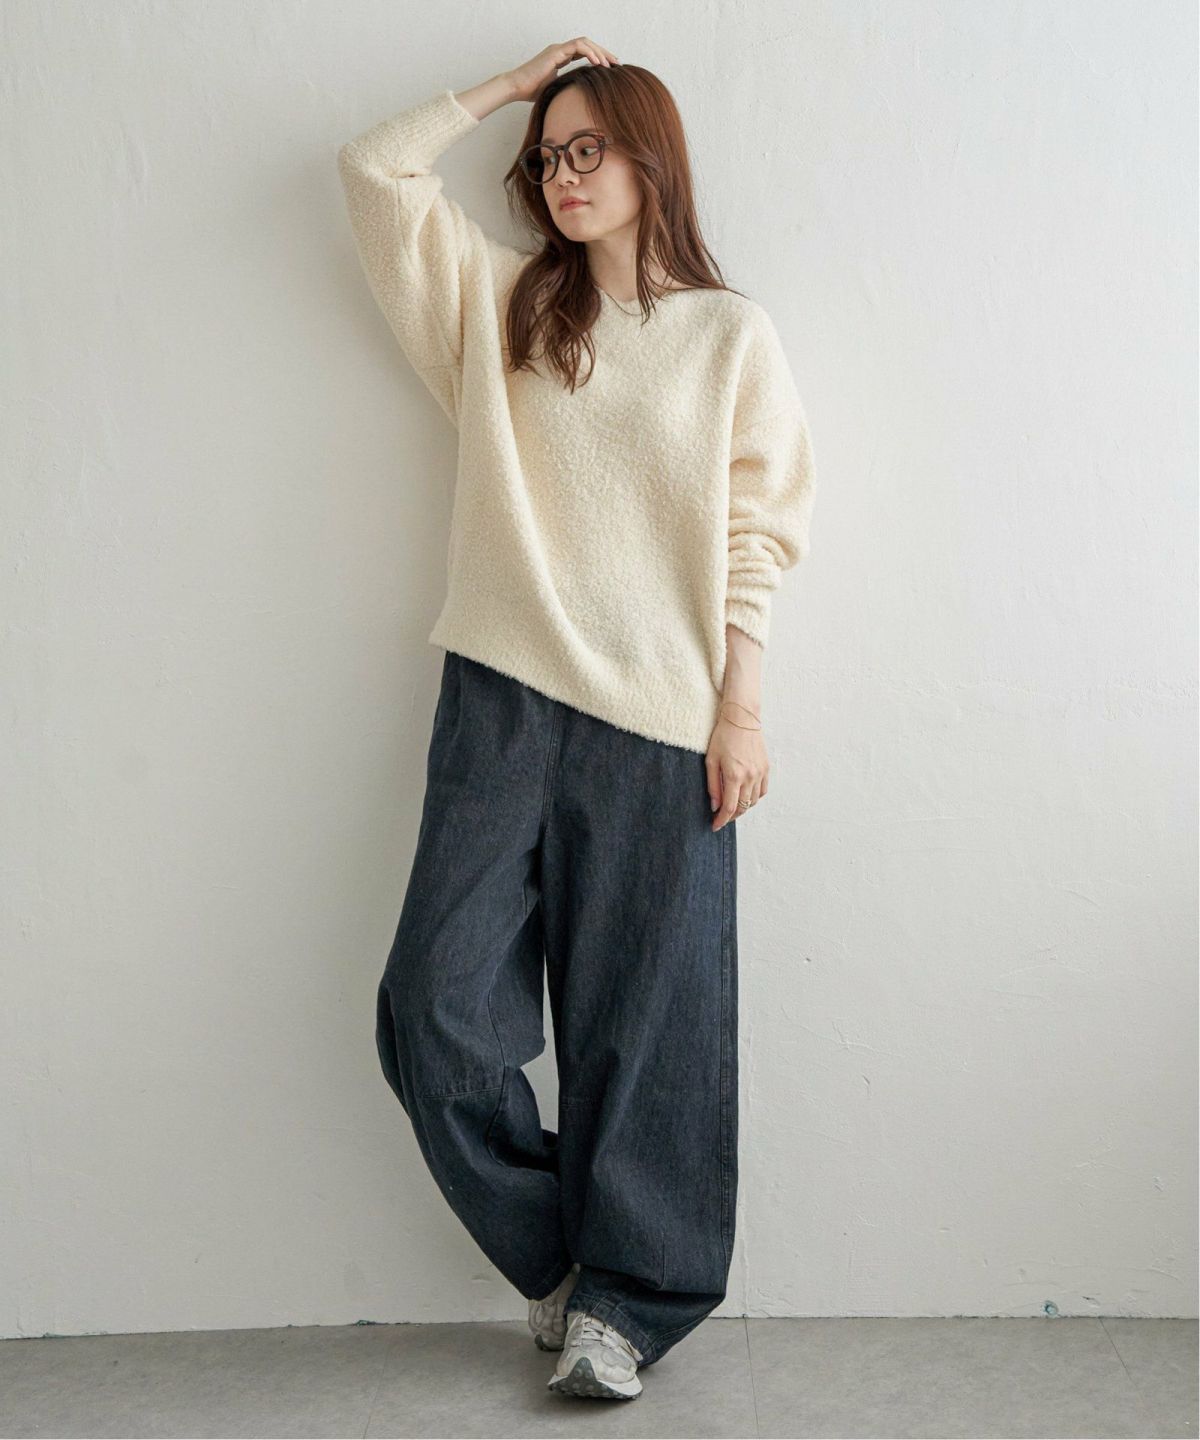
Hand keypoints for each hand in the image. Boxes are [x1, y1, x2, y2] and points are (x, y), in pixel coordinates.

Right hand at [505, 38, 620, 104]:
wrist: (517, 87)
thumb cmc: (531, 92)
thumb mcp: (556, 90)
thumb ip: (567, 89)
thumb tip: (579, 100)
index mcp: (561, 57)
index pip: (584, 52)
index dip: (598, 57)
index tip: (610, 67)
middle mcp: (560, 50)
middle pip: (587, 45)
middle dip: (603, 52)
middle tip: (616, 63)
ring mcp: (558, 49)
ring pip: (584, 42)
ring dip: (599, 51)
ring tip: (609, 64)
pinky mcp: (556, 52)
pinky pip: (577, 46)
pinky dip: (589, 53)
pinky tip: (598, 63)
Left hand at [705, 702, 768, 831]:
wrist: (742, 718)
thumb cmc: (723, 736)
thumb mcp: (711, 760)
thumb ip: (713, 785)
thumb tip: (714, 806)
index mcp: (734, 775)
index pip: (730, 808)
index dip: (722, 820)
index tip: (715, 826)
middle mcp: (750, 776)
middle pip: (743, 807)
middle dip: (731, 816)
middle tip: (721, 818)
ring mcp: (760, 773)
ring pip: (753, 801)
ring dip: (743, 808)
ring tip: (732, 806)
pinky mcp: (766, 768)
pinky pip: (762, 791)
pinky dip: (754, 797)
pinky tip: (745, 795)